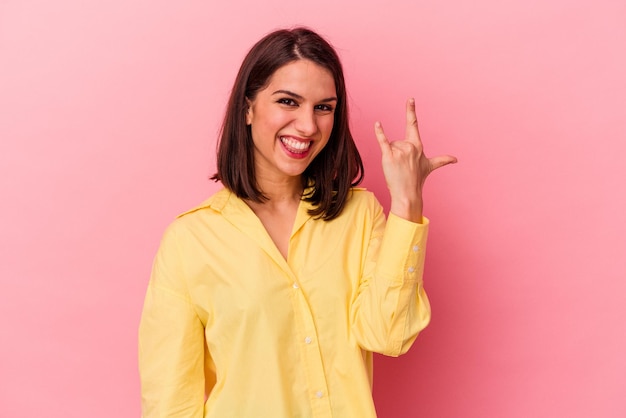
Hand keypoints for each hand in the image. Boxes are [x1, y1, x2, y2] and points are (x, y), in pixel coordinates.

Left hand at [374, 98, 456, 221]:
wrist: (407, 194)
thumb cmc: (417, 180)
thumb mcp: (430, 166)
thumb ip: (442, 160)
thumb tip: (456, 159)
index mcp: (418, 146)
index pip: (413, 124)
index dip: (411, 111)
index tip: (410, 99)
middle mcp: (410, 146)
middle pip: (397, 141)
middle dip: (397, 153)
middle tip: (402, 166)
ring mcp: (400, 151)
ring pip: (390, 146)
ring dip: (391, 156)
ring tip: (397, 168)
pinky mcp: (389, 156)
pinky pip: (383, 141)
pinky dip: (379, 132)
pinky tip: (377, 124)